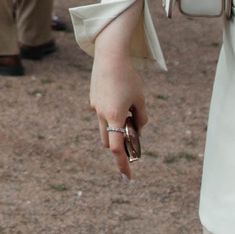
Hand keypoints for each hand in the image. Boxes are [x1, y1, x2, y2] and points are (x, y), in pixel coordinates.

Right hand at [88, 54, 147, 179]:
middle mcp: (102, 114)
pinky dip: (110, 115)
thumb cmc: (128, 78)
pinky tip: (119, 97)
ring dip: (114, 129)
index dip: (122, 164)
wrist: (109, 56)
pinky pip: (102, 114)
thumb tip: (137, 131)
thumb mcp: (141, 100)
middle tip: (132, 136)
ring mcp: (95, 107)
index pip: (116, 148)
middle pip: (108, 141)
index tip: (127, 177)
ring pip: (104, 128)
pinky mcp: (93, 99)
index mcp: (115, 116)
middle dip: (118, 144)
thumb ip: (141, 118)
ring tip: (128, 111)